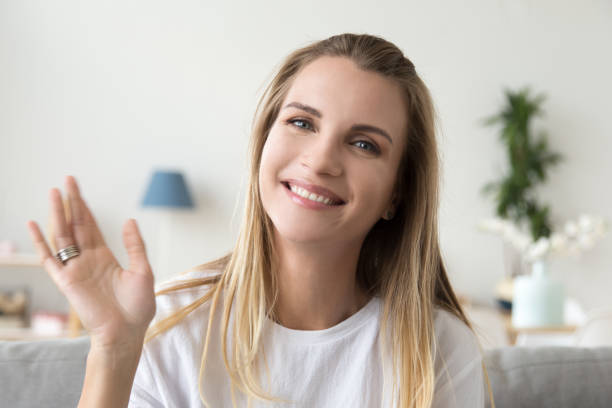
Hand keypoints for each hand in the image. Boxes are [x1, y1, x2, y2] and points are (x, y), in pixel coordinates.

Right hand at [26, 176, 155, 348]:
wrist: (126, 332)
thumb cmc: (138, 307)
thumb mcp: (143, 271)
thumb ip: (135, 246)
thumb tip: (130, 220)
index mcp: (105, 256)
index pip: (91, 225)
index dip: (84, 207)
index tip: (76, 188)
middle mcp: (87, 260)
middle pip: (76, 225)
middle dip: (71, 203)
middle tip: (67, 180)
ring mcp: (75, 269)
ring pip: (62, 236)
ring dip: (57, 215)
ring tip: (53, 193)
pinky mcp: (66, 281)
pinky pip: (50, 259)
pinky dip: (40, 242)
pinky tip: (34, 224)